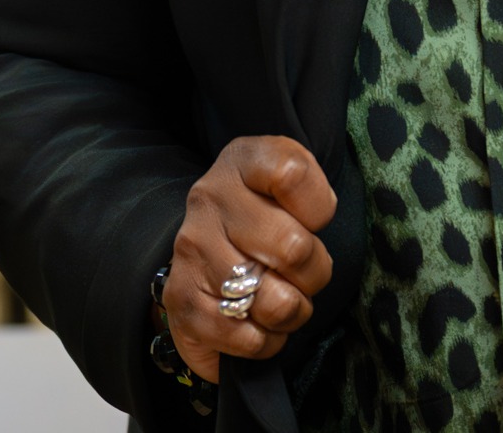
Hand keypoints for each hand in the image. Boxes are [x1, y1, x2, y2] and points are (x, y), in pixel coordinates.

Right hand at [162, 135, 336, 383]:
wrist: (212, 237)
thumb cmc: (270, 207)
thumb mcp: (295, 177)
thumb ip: (312, 190)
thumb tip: (314, 227)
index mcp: (242, 160)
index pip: (292, 174)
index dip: (320, 207)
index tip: (315, 219)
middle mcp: (209, 199)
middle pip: (294, 247)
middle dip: (316, 271)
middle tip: (307, 271)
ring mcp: (191, 251)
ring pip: (274, 301)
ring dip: (293, 310)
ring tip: (287, 299)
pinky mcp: (182, 302)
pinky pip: (247, 339)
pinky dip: (267, 341)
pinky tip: (262, 324)